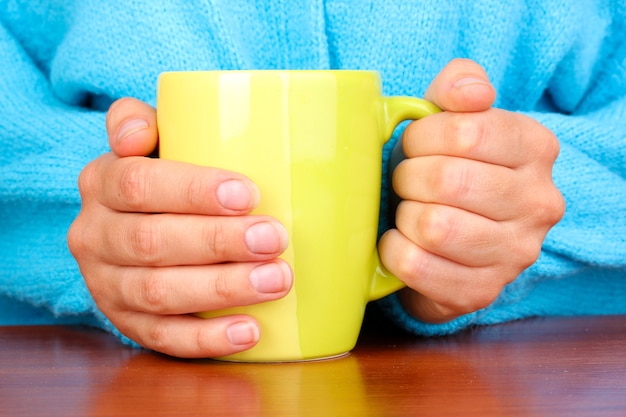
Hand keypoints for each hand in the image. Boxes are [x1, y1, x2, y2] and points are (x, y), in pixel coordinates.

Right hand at [68, 98, 292, 357]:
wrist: (131, 223)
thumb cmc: (161, 175)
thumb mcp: (150, 138)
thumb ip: (139, 121)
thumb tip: (137, 133)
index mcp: (100, 182)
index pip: (137, 184)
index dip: (192, 191)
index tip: (248, 195)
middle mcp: (94, 236)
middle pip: (151, 243)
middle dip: (218, 243)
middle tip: (275, 240)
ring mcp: (106, 285)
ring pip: (158, 294)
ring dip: (222, 290)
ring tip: (276, 281)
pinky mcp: (126, 323)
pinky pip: (162, 338)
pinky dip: (207, 339)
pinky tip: (250, 331)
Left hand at [379, 59, 564, 323]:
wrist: (453, 239)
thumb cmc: (447, 167)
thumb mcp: (453, 118)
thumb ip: (459, 87)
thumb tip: (469, 92)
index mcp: (536, 149)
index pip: (466, 132)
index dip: (421, 138)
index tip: (413, 146)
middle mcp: (538, 203)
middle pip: (448, 181)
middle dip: (408, 177)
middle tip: (404, 181)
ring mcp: (515, 254)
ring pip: (434, 227)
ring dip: (404, 215)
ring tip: (407, 211)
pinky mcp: (482, 291)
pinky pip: (417, 266)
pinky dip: (394, 250)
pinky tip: (401, 241)